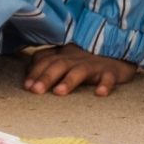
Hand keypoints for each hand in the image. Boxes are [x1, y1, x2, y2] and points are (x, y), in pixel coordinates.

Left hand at [22, 45, 136, 96]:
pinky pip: (108, 78)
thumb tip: (27, 78)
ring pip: (80, 71)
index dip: (34, 71)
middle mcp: (76, 58)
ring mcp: (94, 65)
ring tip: (59, 92)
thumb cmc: (86, 58)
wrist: (118, 50)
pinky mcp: (111, 72)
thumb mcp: (65, 57)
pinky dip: (105, 85)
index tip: (26, 86)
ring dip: (69, 81)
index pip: (45, 60)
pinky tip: (100, 93)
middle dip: (46, 77)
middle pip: (58, 65)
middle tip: (35, 91)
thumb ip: (47, 63)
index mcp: (63, 54)